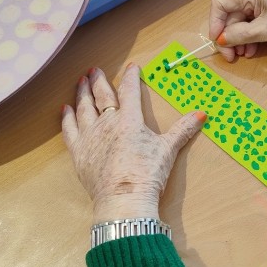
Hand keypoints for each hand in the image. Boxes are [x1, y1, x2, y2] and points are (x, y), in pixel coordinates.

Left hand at [61, 64, 206, 223]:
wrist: (124, 199)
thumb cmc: (147, 173)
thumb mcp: (168, 149)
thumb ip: (183, 129)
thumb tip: (202, 114)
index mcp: (129, 120)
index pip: (129, 91)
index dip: (131, 77)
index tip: (131, 68)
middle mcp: (107, 123)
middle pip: (101, 96)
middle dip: (99, 81)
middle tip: (94, 70)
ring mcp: (90, 137)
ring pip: (83, 108)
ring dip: (82, 93)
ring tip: (81, 81)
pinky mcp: (78, 152)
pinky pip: (69, 129)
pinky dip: (67, 117)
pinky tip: (65, 109)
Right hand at [208, 0, 266, 61]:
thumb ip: (241, 35)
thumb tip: (221, 40)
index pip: (220, 2)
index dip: (215, 23)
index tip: (218, 42)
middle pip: (228, 14)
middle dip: (228, 36)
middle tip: (231, 56)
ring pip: (238, 20)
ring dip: (237, 39)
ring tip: (242, 54)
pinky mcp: (264, 7)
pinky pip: (248, 21)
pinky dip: (247, 36)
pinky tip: (250, 49)